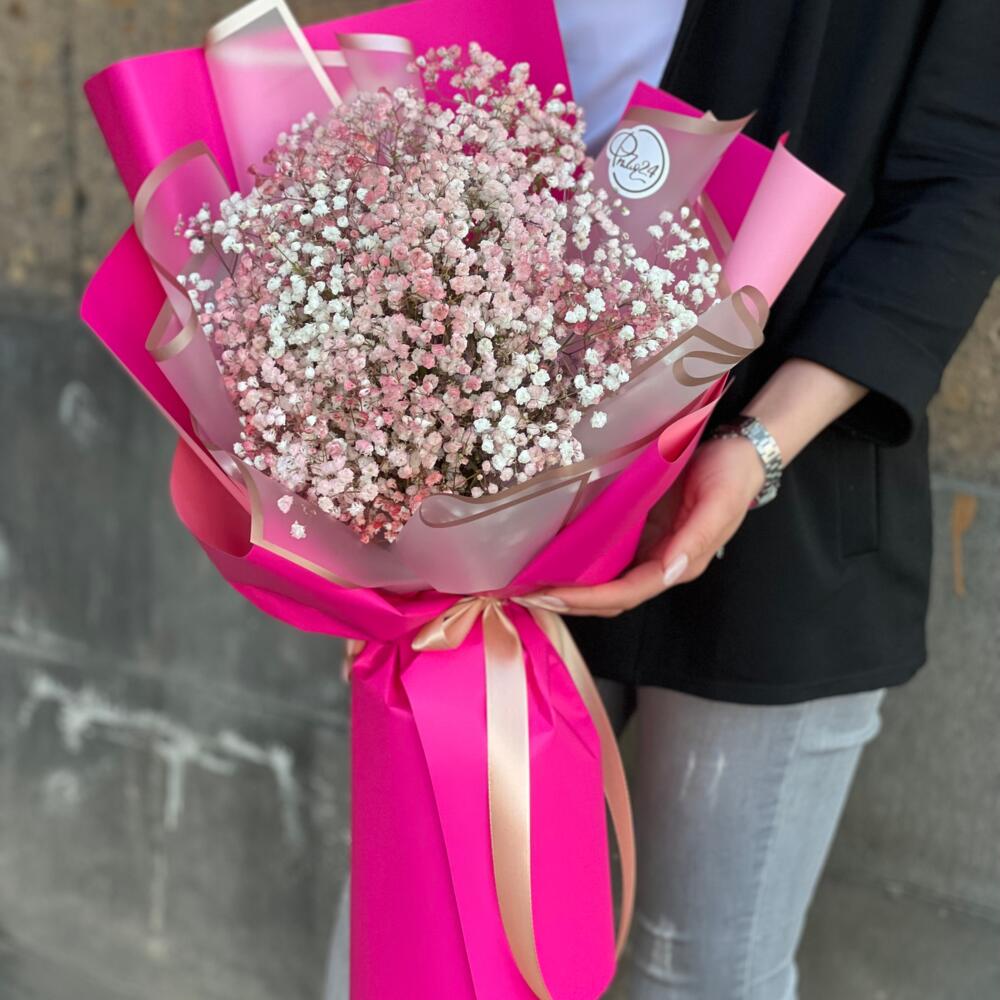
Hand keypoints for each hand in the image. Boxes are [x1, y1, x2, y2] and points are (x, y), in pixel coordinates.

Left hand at [536, 436, 763, 616]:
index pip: (625, 594)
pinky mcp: (636, 530)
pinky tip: (548, 556)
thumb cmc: (730, 477)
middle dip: (566, 601)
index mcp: (677, 564)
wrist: (737, 451)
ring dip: (565, 588)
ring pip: (601, 582)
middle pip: (607, 597)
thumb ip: (697, 539)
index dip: (587, 600)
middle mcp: (657, 563)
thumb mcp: (719, 505)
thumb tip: (669, 571)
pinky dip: (574, 563)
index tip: (549, 596)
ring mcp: (645, 548)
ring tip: (525, 584)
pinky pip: (601, 556)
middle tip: (522, 594)